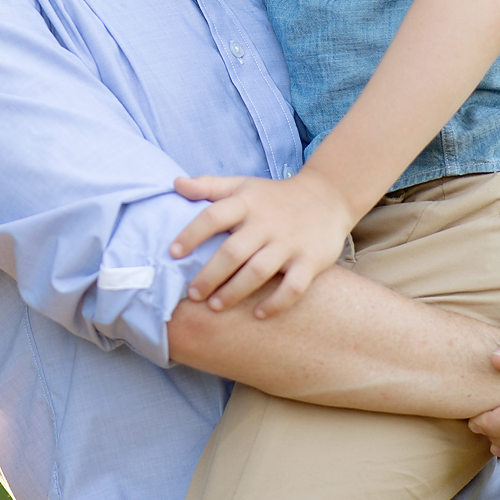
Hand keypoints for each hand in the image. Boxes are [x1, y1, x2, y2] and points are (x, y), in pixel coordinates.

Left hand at [167, 173, 354, 318]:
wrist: (328, 197)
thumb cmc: (273, 197)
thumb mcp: (242, 185)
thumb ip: (208, 185)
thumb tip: (175, 185)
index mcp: (246, 203)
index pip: (213, 216)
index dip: (191, 234)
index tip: (172, 253)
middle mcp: (266, 223)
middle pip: (233, 252)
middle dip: (209, 275)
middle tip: (192, 294)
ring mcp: (289, 243)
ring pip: (258, 272)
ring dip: (234, 292)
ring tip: (215, 307)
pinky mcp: (310, 261)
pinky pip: (293, 287)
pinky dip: (276, 303)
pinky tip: (258, 315)